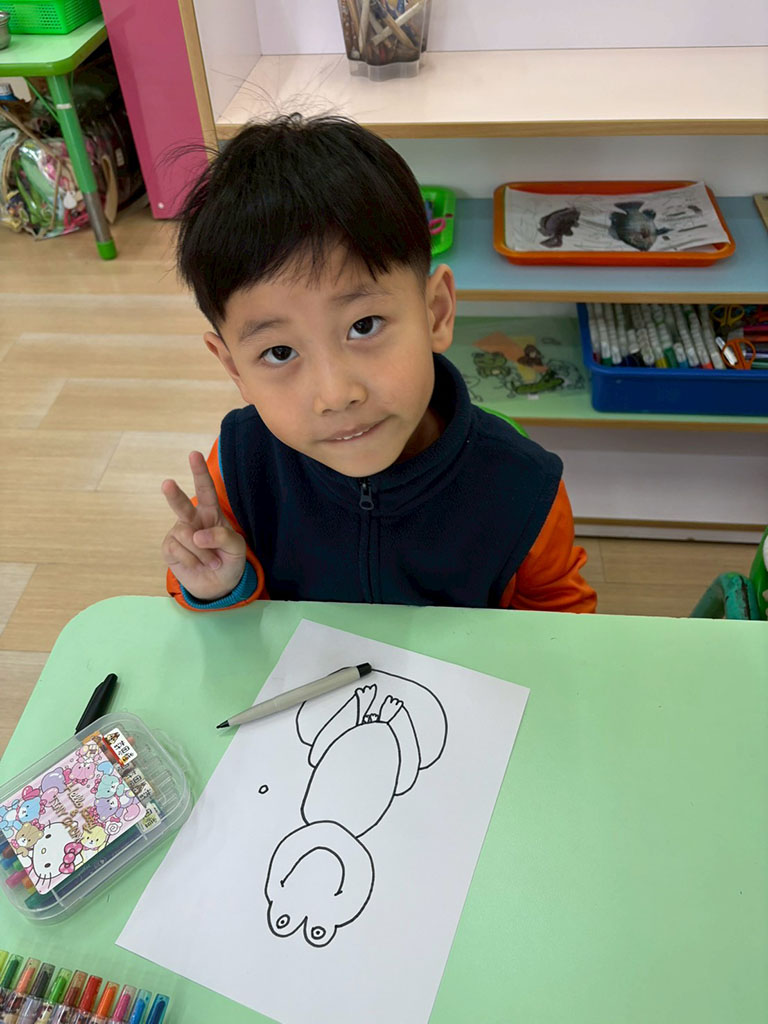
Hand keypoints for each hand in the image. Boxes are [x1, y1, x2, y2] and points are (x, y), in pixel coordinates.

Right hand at [161, 451, 246, 600]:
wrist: (219, 585)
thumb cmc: (229, 560)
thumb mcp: (237, 548)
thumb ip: (223, 537)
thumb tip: (197, 535)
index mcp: (211, 513)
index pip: (206, 490)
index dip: (199, 472)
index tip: (193, 454)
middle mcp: (192, 519)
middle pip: (182, 504)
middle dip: (174, 495)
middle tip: (167, 484)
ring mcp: (179, 533)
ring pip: (187, 536)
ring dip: (203, 553)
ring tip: (211, 561)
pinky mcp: (169, 548)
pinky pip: (178, 551)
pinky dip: (192, 561)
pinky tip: (197, 565)